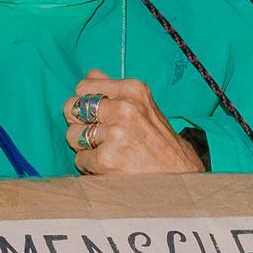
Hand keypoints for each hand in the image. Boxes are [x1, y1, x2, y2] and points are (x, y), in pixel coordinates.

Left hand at [66, 69, 194, 174]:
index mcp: (133, 91)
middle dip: (79, 123)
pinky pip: (80, 159)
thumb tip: (92, 73)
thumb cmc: (163, 146)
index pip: (84, 86)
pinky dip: (91, 167)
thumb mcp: (146, 109)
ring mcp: (114, 134)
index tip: (97, 116)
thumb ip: (116, 91)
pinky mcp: (106, 159)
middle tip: (99, 136)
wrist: (180, 179)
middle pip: (72, 108)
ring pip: (72, 135)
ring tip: (108, 152)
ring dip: (85, 147)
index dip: (84, 103)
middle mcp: (124, 108)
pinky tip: (110, 167)